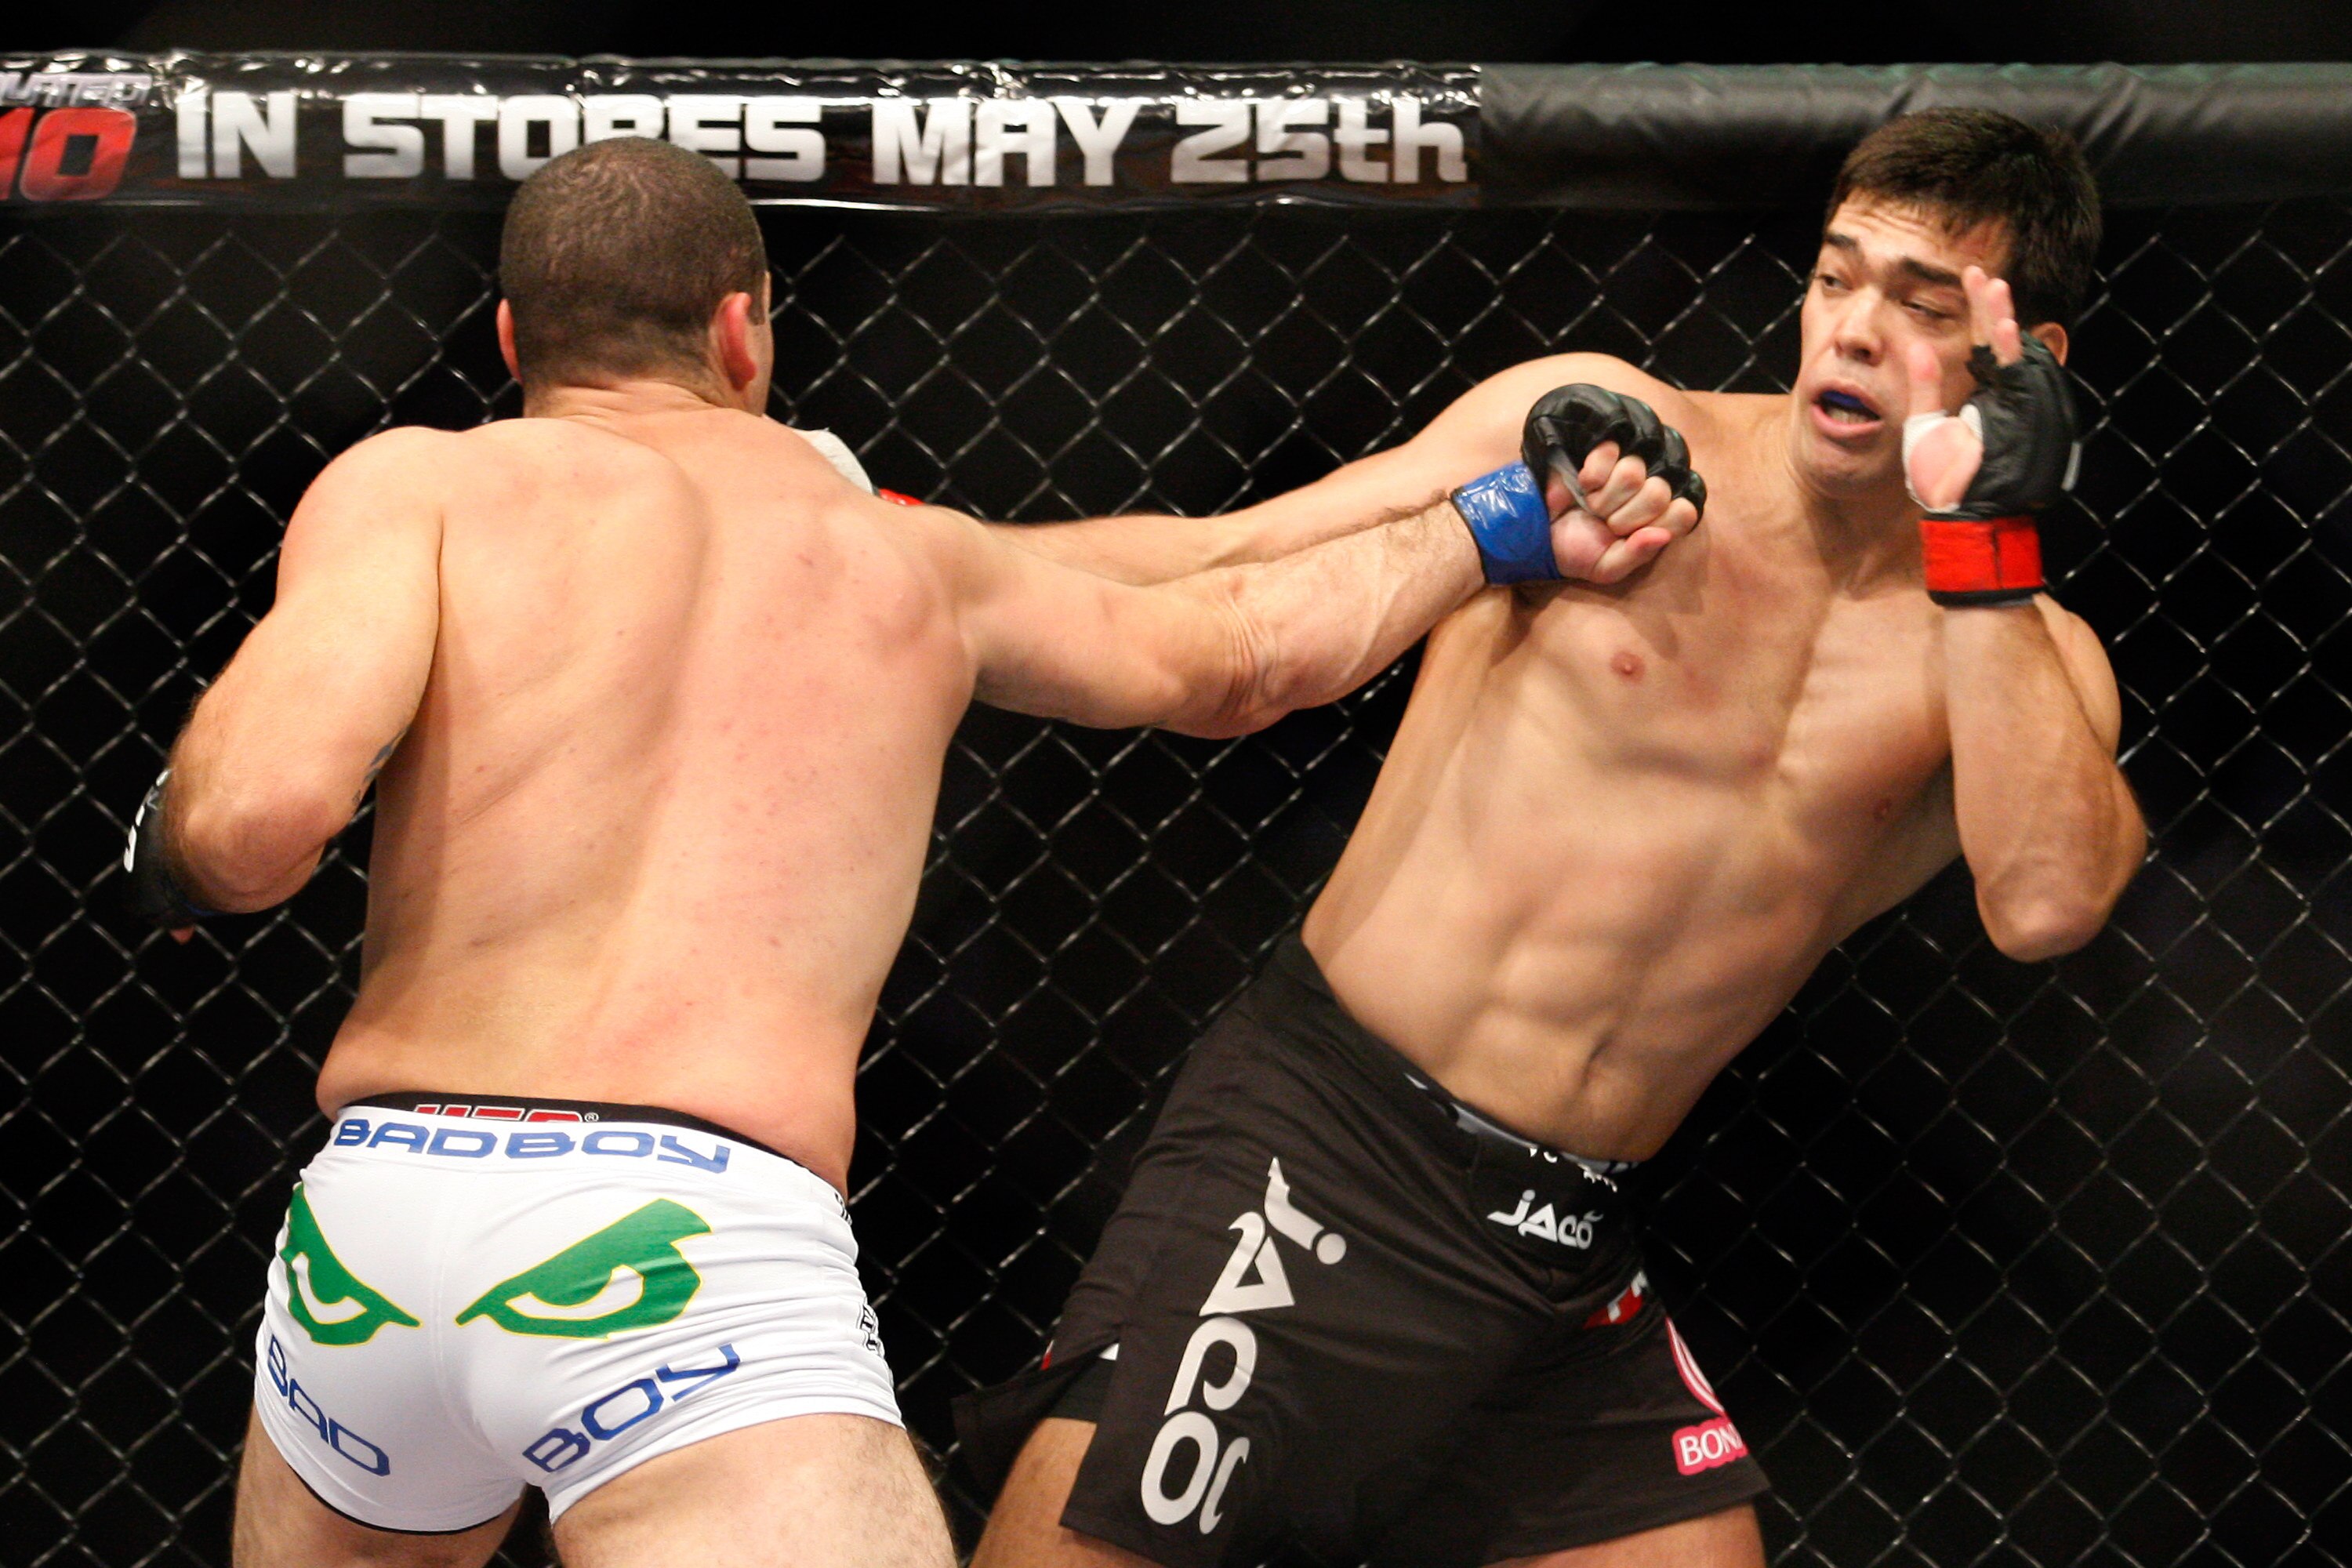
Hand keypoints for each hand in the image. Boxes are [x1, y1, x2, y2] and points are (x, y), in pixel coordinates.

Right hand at [1541, 439, 1702, 584]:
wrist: (1540, 533)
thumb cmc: (1578, 552)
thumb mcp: (1607, 568)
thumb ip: (1637, 555)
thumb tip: (1662, 535)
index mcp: (1658, 520)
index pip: (1684, 512)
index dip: (1657, 524)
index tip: (1630, 536)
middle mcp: (1649, 490)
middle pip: (1659, 492)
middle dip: (1624, 516)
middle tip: (1606, 523)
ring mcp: (1628, 468)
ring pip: (1634, 472)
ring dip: (1605, 497)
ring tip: (1593, 506)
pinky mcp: (1604, 452)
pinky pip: (1610, 452)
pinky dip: (1593, 474)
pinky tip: (1585, 485)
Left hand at [1904, 265, 2022, 511]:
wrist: (1964, 519)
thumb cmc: (1943, 480)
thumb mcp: (1924, 429)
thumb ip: (1923, 388)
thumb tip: (1914, 347)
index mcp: (1984, 394)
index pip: (1984, 344)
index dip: (1980, 311)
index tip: (1971, 276)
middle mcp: (2005, 397)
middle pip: (2003, 344)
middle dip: (1995, 309)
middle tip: (1985, 276)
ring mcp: (2018, 409)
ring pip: (2016, 358)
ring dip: (2006, 325)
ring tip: (1996, 292)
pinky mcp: (2025, 424)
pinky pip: (2021, 385)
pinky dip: (2014, 358)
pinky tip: (2004, 332)